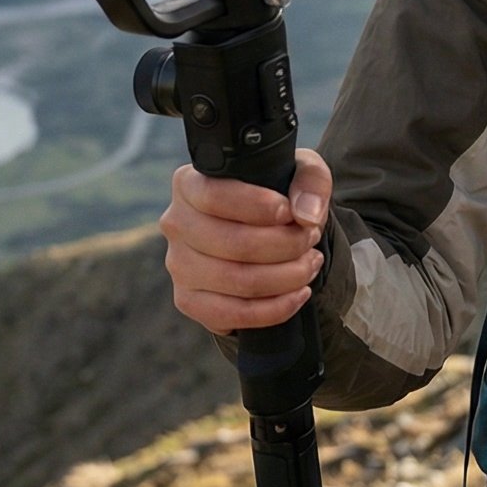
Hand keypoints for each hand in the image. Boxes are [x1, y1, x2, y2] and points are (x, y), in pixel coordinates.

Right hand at [160, 148, 331, 332]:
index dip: (257, 206)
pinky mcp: (189, 301)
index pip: (214, 197)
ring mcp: (179, 266)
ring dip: (287, 276)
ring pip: (238, 281)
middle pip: (233, 243)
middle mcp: (176, 225)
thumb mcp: (300, 171)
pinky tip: (299, 293)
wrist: (264, 232)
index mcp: (188, 184)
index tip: (289, 213)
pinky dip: (275, 309)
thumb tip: (306, 215)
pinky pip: (234, 314)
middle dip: (285, 245)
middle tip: (310, 239)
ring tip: (310, 264)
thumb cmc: (277, 196)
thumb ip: (309, 180)